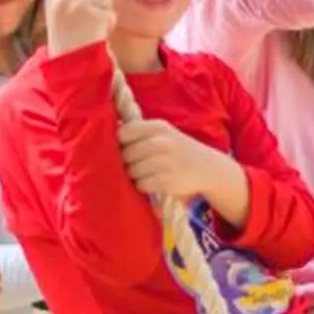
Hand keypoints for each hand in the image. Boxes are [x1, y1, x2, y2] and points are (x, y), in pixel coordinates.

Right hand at [44, 0, 114, 55]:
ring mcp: (77, 7)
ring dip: (105, 9)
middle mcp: (62, 0)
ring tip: (93, 25)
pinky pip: (110, 11)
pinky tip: (99, 33)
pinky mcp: (93, 16)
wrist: (72, 66)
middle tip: (91, 12)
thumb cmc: (69, 40)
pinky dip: (110, 21)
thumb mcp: (59, 13)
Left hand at [118, 115, 239, 217]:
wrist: (207, 167)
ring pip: (131, 171)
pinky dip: (144, 185)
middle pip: (125, 154)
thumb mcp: (163, 132)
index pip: (123, 133)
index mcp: (157, 127)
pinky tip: (154, 182)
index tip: (126, 147)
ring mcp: (164, 162)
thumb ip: (139, 132)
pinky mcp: (166, 181)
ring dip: (135, 175)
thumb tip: (105, 134)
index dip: (120, 142)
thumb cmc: (177, 149)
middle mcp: (161, 142)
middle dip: (127, 161)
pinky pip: (141, 184)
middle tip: (138, 163)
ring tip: (147, 172)